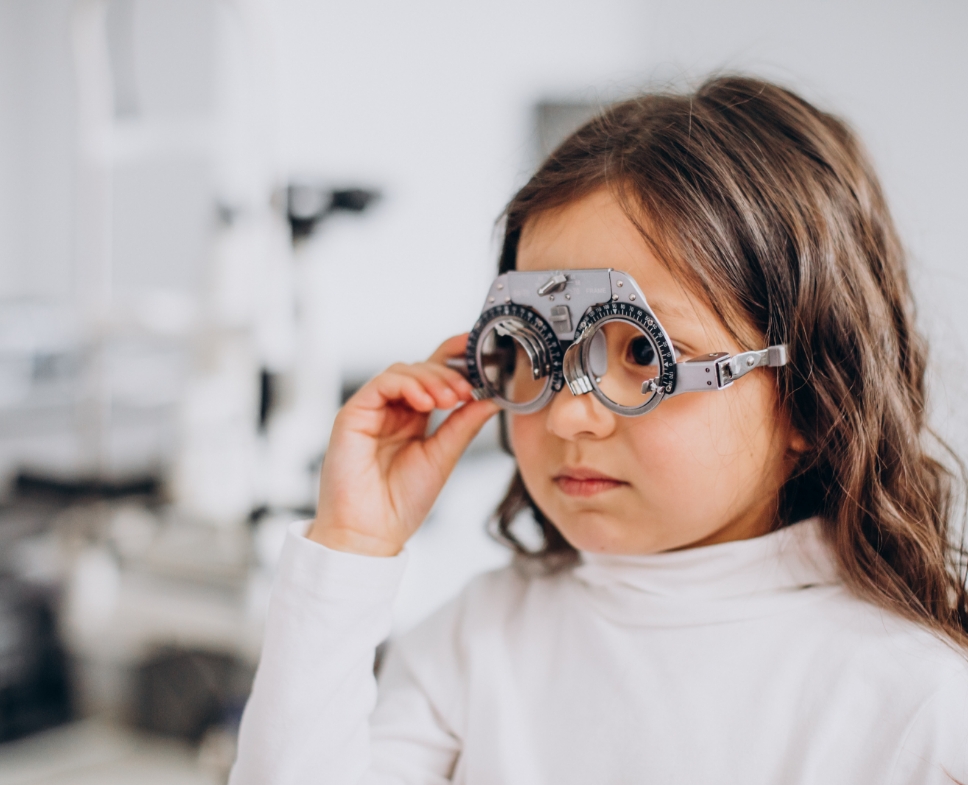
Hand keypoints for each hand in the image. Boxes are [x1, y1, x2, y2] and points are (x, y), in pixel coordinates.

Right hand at [308, 334, 498, 555]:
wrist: (370, 532)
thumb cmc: (401, 503)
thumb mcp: (443, 457)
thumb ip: (463, 425)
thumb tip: (491, 398)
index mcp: (414, 420)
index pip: (435, 378)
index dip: (457, 359)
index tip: (483, 352)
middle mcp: (393, 411)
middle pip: (421, 368)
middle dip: (449, 372)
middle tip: (467, 390)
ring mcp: (372, 410)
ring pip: (403, 371)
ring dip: (431, 378)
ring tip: (450, 399)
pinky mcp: (353, 414)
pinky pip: (381, 384)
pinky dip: (407, 385)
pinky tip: (425, 402)